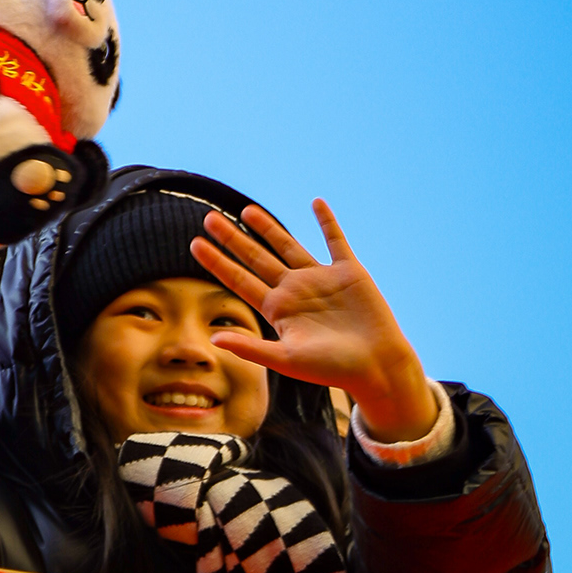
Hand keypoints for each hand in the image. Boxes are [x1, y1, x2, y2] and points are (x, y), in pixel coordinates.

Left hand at [191, 200, 439, 445]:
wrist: (377, 367)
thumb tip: (214, 339)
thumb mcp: (287, 360)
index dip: (217, 262)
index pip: (239, 280)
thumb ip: (251, 348)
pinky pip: (335, 241)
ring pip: (288, 245)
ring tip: (246, 210)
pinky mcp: (349, 272)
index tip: (194, 244)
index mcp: (278, 309)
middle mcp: (295, 290)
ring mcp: (321, 279)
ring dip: (268, 228)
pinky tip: (316, 203)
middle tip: (208, 219)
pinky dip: (327, 221)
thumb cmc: (332, 369)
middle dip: (233, 239)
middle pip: (256, 258)